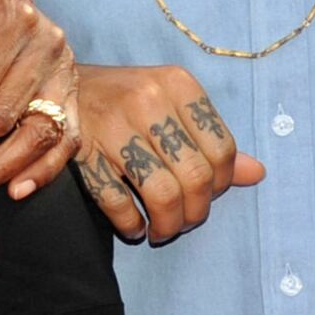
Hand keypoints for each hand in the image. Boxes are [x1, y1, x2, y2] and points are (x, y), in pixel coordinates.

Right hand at [69, 66, 265, 245]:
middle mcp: (148, 100)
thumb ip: (211, 140)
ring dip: (167, 224)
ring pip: (161, 193)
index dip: (222, 185)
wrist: (58, 84)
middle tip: (184, 221)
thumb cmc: (124, 99)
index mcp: (178, 85)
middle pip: (195, 176)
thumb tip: (256, 174)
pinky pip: (116, 201)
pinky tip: (134, 226)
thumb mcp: (172, 106)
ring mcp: (113, 125)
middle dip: (195, 211)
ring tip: (162, 230)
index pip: (222, 149)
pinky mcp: (81, 150)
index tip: (207, 196)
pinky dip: (130, 223)